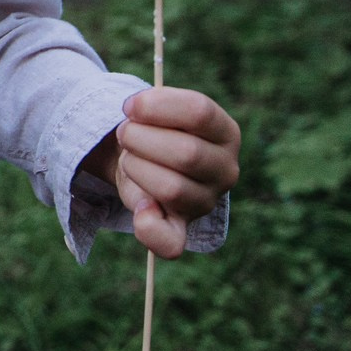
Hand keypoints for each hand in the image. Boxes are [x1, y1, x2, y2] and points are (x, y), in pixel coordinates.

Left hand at [87, 88, 240, 258]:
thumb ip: (150, 107)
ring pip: (172, 188)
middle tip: (124, 134)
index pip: (200, 112)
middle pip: (186, 153)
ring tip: (130, 159)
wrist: (144, 159)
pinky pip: (171, 243)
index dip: (156, 107)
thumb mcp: (157, 111)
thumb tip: (135, 111)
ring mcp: (207, 201)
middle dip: (140, 139)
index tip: (129, 106)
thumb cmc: (153, 131)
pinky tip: (140, 207)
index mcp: (225, 132)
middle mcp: (226, 169)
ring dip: (136, 168)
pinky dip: (148, 228)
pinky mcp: (182, 228)